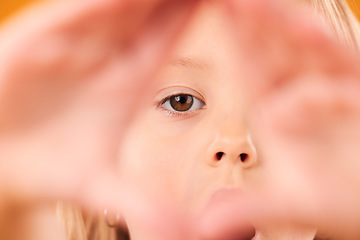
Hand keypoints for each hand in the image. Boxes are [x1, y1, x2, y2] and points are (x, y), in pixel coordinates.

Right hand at [0, 0, 199, 211]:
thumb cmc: (47, 168)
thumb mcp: (100, 188)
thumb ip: (141, 204)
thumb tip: (181, 236)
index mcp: (129, 81)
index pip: (170, 34)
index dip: (194, 10)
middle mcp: (106, 55)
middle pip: (152, 9)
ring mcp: (75, 42)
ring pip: (120, 2)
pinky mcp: (41, 36)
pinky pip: (80, 8)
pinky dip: (103, 0)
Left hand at [196, 0, 359, 237]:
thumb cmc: (345, 201)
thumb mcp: (292, 204)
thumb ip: (250, 208)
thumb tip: (208, 227)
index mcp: (279, 116)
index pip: (252, 71)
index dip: (237, 43)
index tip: (219, 14)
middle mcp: (304, 100)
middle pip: (275, 54)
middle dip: (253, 25)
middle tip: (229, 0)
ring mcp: (334, 92)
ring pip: (306, 54)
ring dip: (282, 28)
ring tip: (255, 4)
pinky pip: (342, 70)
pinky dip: (325, 52)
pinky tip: (305, 29)